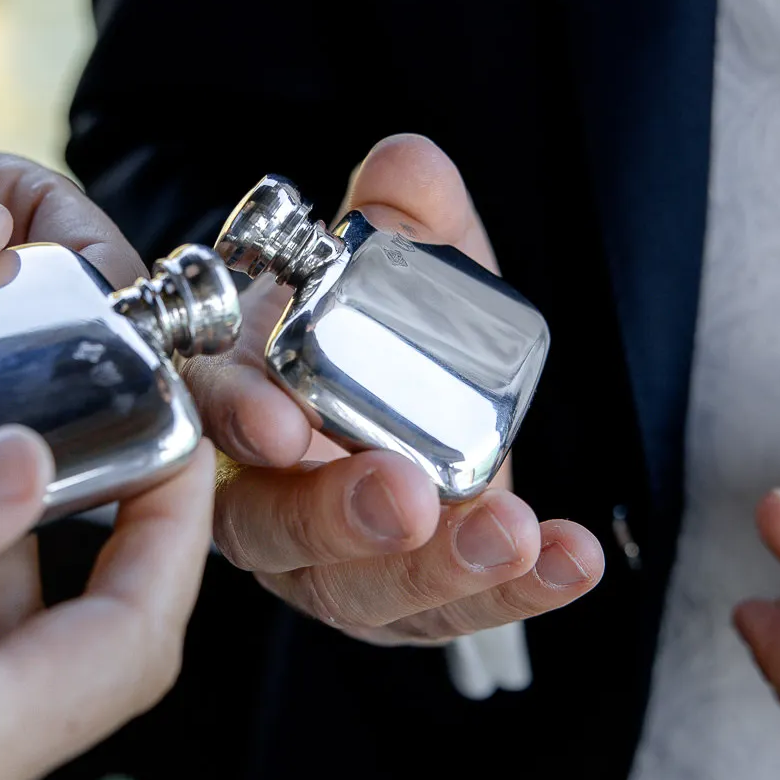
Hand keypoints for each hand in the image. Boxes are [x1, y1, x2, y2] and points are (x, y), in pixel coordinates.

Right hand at [186, 133, 602, 644]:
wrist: (416, 412)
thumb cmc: (381, 336)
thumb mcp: (398, 265)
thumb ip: (406, 217)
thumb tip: (407, 167)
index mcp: (236, 405)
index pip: (208, 417)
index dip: (237, 419)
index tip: (279, 424)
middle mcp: (263, 499)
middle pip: (273, 531)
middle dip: (337, 517)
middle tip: (404, 497)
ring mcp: (328, 566)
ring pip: (360, 589)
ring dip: (437, 568)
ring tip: (510, 534)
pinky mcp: (404, 605)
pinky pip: (453, 613)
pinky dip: (518, 590)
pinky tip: (570, 560)